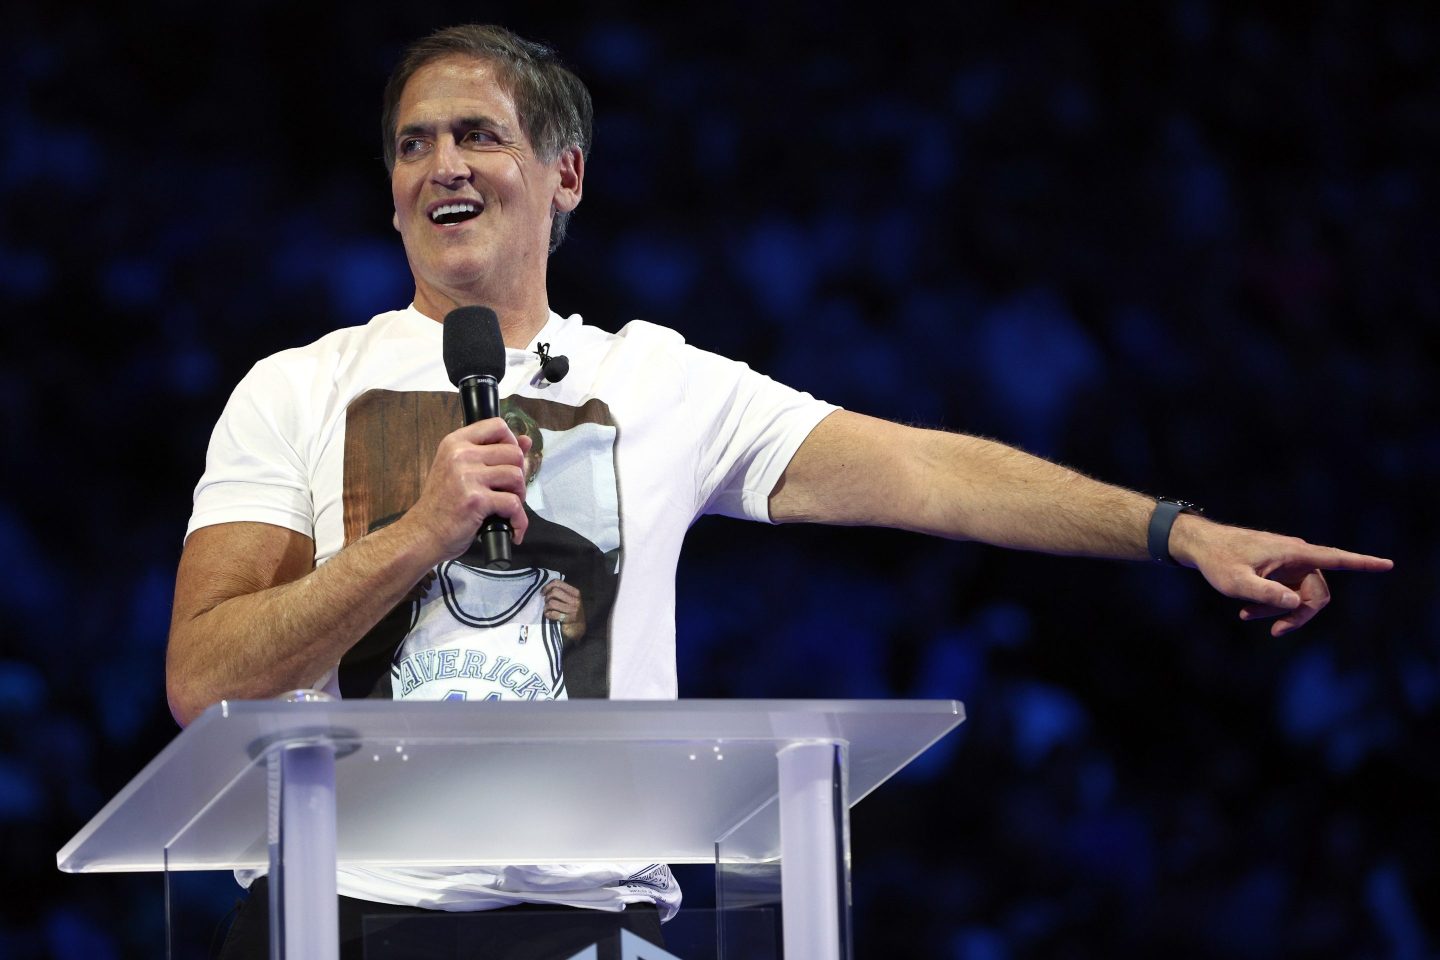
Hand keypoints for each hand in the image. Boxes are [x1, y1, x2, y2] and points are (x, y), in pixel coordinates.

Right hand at [405, 419, 532, 560]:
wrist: (423, 534)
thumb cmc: (442, 504)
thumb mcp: (459, 469)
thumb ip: (492, 452)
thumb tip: (526, 440)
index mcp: (455, 443)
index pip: (497, 425)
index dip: (511, 442)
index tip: (508, 460)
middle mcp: (460, 455)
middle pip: (513, 453)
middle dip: (519, 473)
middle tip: (509, 490)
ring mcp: (468, 477)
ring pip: (517, 476)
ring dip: (519, 495)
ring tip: (507, 507)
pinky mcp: (477, 500)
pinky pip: (514, 504)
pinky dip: (518, 520)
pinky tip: (512, 528)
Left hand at [542, 579, 586, 642]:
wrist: (578, 628)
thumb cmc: (570, 612)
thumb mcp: (569, 599)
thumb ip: (561, 592)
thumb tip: (545, 588)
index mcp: (575, 592)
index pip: (557, 582)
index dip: (547, 586)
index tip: (543, 593)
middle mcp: (575, 600)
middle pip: (554, 592)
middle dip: (547, 597)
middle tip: (546, 603)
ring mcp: (572, 610)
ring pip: (552, 602)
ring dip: (546, 607)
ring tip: (548, 609)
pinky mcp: (568, 619)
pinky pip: (552, 613)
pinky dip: (547, 614)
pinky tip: (549, 615)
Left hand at [1170, 515, 1392, 635]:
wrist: (1201, 546)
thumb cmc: (1218, 561)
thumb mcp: (1236, 582)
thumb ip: (1266, 593)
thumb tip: (1296, 604)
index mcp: (1294, 553)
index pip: (1335, 558)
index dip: (1362, 563)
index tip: (1387, 564)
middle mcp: (1298, 556)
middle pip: (1317, 593)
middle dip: (1300, 615)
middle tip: (1276, 632)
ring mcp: (1290, 564)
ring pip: (1300, 597)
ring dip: (1280, 612)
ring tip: (1247, 617)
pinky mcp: (1280, 571)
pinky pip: (1287, 594)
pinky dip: (1271, 605)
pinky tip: (1246, 612)